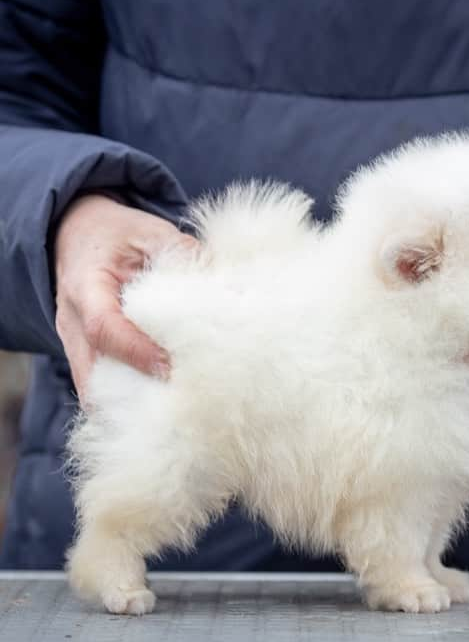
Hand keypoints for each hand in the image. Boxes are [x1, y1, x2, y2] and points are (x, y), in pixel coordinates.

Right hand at [55, 194, 197, 399]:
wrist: (74, 234)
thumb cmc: (116, 234)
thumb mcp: (150, 231)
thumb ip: (182, 255)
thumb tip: (225, 284)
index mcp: (85, 285)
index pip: (103, 327)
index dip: (136, 352)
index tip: (170, 367)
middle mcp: (70, 320)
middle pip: (91, 372)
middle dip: (130, 394)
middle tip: (177, 402)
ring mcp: (71, 342)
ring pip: (92, 387)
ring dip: (126, 402)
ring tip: (172, 410)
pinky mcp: (82, 354)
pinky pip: (97, 385)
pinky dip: (123, 398)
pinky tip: (158, 403)